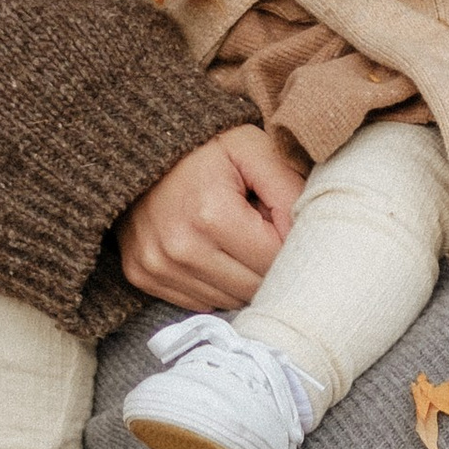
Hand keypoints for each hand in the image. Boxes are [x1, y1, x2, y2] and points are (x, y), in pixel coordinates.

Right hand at [116, 126, 305, 311]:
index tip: (282, 220)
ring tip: (236, 237)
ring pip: (229, 301)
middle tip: (261, 229)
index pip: (274, 260)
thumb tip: (310, 235)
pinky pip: (199, 303)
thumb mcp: (254, 148)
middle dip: (268, 263)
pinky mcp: (142, 277)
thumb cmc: (206, 147)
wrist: (139, 146)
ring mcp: (157, 267)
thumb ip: (289, 188)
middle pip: (253, 288)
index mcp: (211, 215)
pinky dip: (215, 283)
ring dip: (242, 276)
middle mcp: (180, 249)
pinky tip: (213, 251)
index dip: (289, 243)